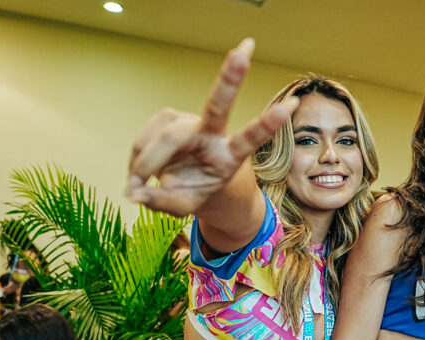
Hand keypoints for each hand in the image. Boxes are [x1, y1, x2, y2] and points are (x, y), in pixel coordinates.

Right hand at [125, 38, 298, 216]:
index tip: (290, 105)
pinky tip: (138, 172)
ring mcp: (191, 122)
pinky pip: (144, 139)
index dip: (267, 124)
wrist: (187, 182)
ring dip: (145, 164)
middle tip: (245, 50)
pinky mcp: (169, 117)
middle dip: (231, 77)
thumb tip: (134, 193)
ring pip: (164, 138)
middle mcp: (214, 133)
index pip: (250, 139)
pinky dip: (137, 159)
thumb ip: (162, 202)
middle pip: (219, 105)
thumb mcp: (184, 206)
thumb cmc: (194, 192)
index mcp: (230, 156)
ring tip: (136, 185)